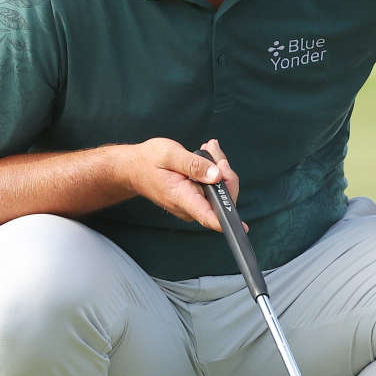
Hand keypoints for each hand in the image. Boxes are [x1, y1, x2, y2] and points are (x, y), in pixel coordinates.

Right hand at [125, 137, 242, 229]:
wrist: (133, 168)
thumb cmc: (148, 161)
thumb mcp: (169, 154)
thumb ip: (194, 164)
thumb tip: (217, 175)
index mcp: (182, 198)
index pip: (209, 216)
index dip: (227, 222)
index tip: (242, 227)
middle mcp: (190, 206)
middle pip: (222, 198)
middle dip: (224, 172)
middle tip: (213, 151)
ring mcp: (193, 204)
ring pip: (220, 190)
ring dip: (219, 167)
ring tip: (208, 148)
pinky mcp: (196, 198)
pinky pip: (213, 187)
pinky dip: (214, 170)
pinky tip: (206, 155)